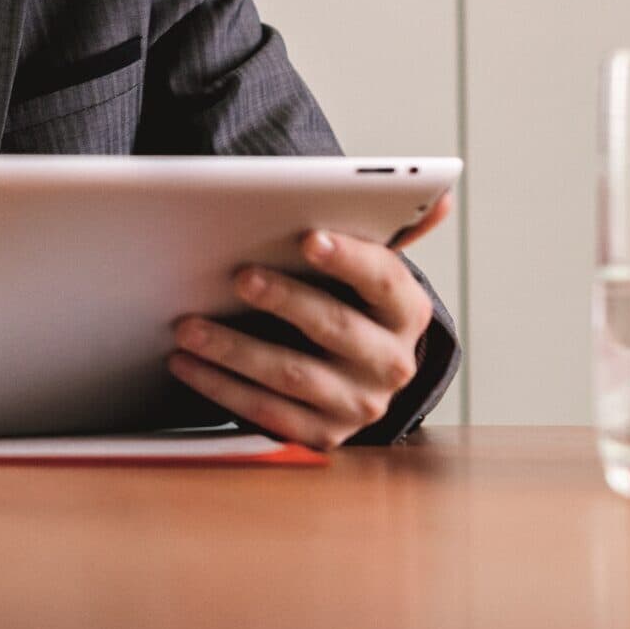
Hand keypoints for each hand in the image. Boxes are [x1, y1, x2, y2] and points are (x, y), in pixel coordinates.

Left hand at [167, 192, 453, 449]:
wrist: (358, 373)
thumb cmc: (351, 301)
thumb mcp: (372, 268)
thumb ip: (396, 227)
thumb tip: (443, 194)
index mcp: (407, 310)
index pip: (382, 278)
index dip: (347, 257)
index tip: (307, 237)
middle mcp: (392, 362)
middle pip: (335, 328)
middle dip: (284, 300)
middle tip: (238, 277)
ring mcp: (359, 405)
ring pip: (293, 375)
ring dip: (235, 349)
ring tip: (188, 325)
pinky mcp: (323, 435)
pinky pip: (268, 414)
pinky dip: (221, 388)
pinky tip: (186, 364)